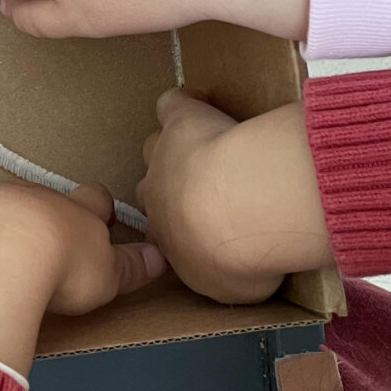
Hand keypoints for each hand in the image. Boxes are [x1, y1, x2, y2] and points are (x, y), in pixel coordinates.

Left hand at [0, 181, 164, 376]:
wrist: (0, 252)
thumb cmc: (61, 268)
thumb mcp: (105, 276)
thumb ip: (131, 267)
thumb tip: (161, 258)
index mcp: (76, 210)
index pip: (94, 198)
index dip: (97, 209)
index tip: (99, 220)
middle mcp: (37, 194)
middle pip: (45, 197)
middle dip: (45, 215)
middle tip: (44, 243)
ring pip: (1, 197)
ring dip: (1, 217)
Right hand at [137, 89, 333, 303]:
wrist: (235, 209)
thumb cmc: (235, 256)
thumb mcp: (236, 287)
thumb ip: (229, 274)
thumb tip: (239, 267)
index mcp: (166, 239)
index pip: (162, 231)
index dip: (182, 227)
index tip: (206, 227)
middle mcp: (156, 198)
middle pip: (151, 188)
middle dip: (171, 189)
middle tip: (208, 191)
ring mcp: (164, 155)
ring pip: (156, 146)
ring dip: (176, 148)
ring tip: (209, 148)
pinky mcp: (179, 120)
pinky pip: (171, 105)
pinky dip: (183, 103)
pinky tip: (202, 103)